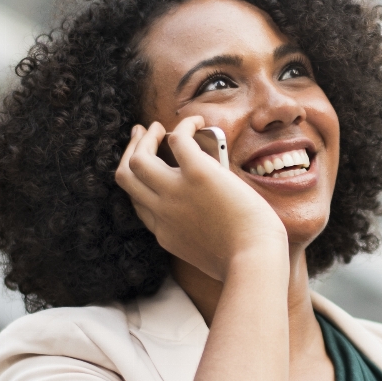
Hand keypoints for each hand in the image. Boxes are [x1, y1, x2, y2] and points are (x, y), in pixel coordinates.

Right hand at [115, 117, 287, 280]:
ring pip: (138, 158)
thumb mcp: (207, 254)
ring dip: (145, 138)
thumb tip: (209, 215)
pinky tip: (197, 120)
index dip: (141, 184)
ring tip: (158, 127)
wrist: (254, 260)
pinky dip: (185, 125)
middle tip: (141, 136)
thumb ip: (197, 236)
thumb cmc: (245, 260)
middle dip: (130, 152)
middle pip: (126, 177)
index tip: (150, 170)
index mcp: (165, 233)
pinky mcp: (198, 174)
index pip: (138, 203)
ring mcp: (176, 192)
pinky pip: (179, 139)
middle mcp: (162, 212)